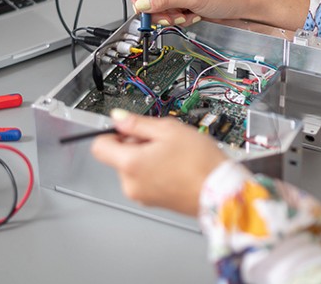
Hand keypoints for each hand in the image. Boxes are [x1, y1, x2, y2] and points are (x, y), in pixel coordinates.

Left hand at [91, 109, 227, 215]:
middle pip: (119, 156)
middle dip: (136, 144)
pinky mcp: (153, 202)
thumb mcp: (168, 130)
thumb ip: (137, 123)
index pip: (99, 146)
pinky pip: (145, 180)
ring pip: (133, 168)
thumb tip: (118, 117)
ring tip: (173, 154)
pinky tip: (175, 166)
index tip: (129, 128)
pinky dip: (155, 171)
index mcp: (130, 164)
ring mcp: (141, 195)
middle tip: (162, 140)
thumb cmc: (199, 162)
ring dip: (147, 157)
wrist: (220, 192)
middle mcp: (130, 183)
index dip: (112, 133)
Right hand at [130, 0, 309, 30]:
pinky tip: (191, 16)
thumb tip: (142, 4)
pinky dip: (177, 19)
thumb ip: (164, 1)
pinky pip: (170, 13)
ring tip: (184, 15)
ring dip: (168, 16)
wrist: (243, 6)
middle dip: (157, 9)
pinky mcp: (183, 3)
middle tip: (166, 17)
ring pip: (159, 7)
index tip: (140, 7)